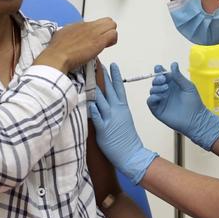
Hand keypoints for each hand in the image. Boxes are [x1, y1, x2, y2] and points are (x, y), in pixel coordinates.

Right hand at [35, 18, 117, 72]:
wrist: (57, 56)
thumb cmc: (57, 50)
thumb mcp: (61, 36)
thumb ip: (70, 34)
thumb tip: (71, 38)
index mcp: (79, 25)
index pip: (96, 23)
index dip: (98, 31)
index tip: (94, 39)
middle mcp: (88, 26)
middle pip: (107, 21)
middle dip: (108, 30)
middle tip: (104, 40)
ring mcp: (94, 32)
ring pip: (112, 25)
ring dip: (111, 36)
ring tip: (105, 44)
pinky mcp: (99, 40)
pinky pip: (113, 34)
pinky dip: (112, 41)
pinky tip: (106, 46)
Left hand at [89, 63, 157, 183]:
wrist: (131, 153)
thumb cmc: (126, 139)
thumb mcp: (123, 120)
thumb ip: (115, 110)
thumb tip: (105, 103)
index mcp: (123, 108)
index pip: (119, 88)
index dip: (115, 75)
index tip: (113, 65)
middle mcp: (117, 110)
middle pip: (109, 90)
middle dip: (103, 76)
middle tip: (99, 64)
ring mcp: (110, 119)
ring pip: (101, 100)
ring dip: (95, 89)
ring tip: (88, 77)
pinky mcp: (103, 129)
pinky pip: (97, 116)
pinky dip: (93, 109)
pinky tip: (87, 101)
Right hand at [146, 62, 218, 150]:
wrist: (195, 118)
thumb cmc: (194, 102)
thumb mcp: (188, 86)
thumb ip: (179, 76)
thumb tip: (173, 63)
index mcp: (172, 84)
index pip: (162, 74)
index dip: (159, 70)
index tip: (159, 68)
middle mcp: (164, 91)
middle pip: (155, 81)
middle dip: (157, 78)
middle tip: (164, 80)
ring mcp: (160, 100)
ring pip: (152, 90)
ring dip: (156, 87)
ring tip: (165, 89)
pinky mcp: (157, 110)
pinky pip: (150, 101)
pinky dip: (152, 98)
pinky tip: (159, 97)